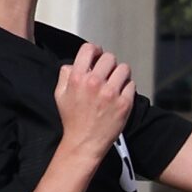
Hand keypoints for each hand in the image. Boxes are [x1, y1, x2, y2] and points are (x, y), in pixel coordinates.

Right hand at [54, 43, 133, 160]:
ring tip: (116, 83)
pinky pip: (131, 85)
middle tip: (108, 74)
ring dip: (120, 74)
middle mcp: (95, 83)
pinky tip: (120, 95)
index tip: (98, 56)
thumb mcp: (60, 94)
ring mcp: (111, 93)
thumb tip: (73, 64)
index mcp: (78, 78)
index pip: (89, 49)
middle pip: (109, 58)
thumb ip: (65, 75)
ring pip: (124, 69)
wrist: (84, 142)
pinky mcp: (124, 103)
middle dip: (109, 64)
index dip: (95, 51)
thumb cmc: (72, 119)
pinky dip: (127, 88)